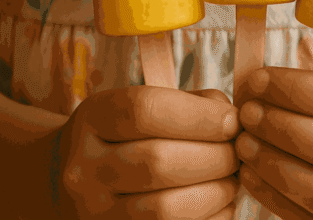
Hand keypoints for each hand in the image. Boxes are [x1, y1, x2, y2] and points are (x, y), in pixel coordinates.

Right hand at [52, 86, 241, 218]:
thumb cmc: (124, 136)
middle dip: (215, 155)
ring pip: (165, 208)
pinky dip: (210, 217)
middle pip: (158, 161)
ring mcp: (95, 212)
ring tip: (233, 178)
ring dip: (216, 191)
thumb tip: (232, 119)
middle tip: (239, 151)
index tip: (232, 120)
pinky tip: (220, 202)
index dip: (199, 115)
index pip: (145, 110)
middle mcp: (84, 169)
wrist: (73, 183)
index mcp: (92, 120)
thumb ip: (188, 104)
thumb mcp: (139, 106)